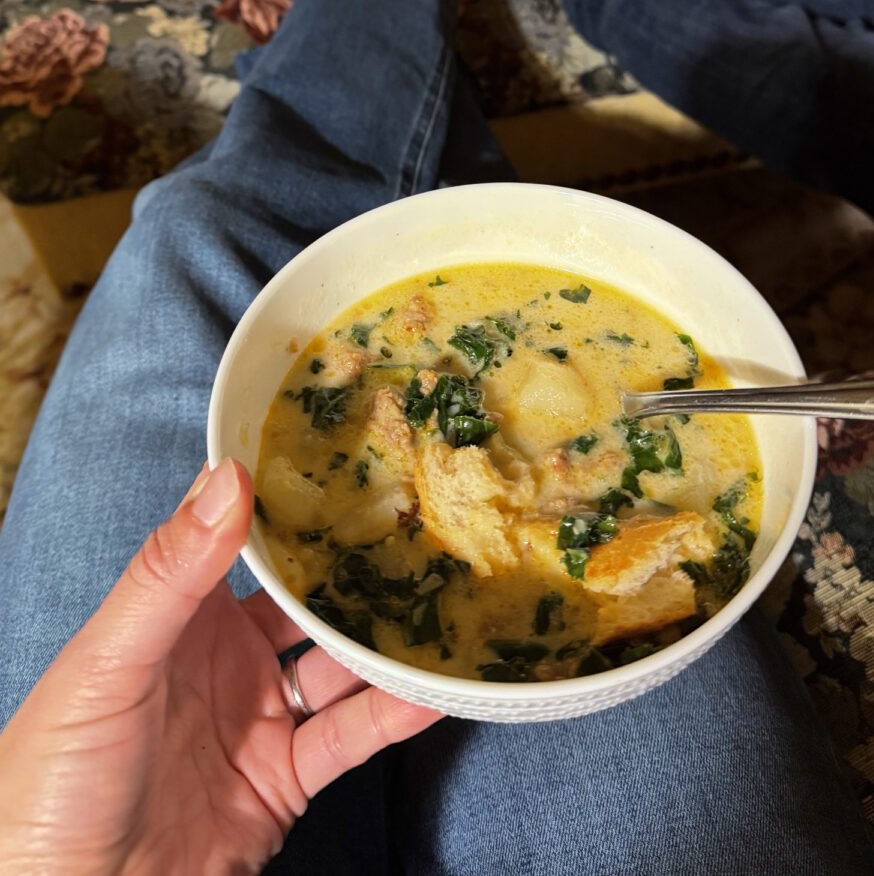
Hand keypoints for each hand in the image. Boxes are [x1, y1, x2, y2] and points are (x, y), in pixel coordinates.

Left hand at [0, 460, 440, 873]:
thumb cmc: (57, 775)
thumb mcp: (109, 663)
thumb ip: (170, 573)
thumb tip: (229, 475)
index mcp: (180, 616)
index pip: (247, 547)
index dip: (294, 509)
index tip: (351, 467)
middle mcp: (228, 658)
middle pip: (307, 606)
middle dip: (357, 574)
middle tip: (420, 534)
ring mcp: (260, 717)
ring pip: (338, 669)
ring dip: (384, 645)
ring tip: (445, 608)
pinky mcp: (285, 777)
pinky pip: (348, 739)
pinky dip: (390, 718)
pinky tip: (431, 692)